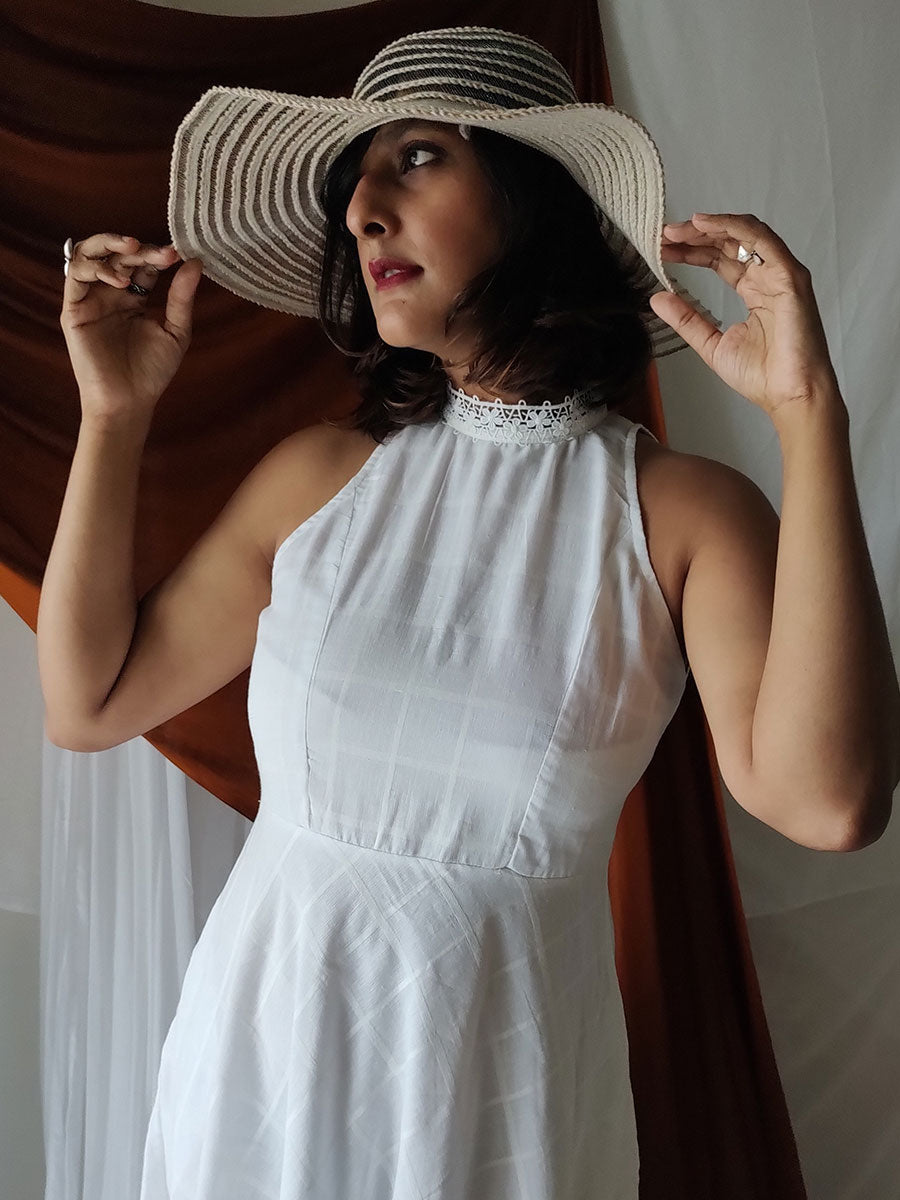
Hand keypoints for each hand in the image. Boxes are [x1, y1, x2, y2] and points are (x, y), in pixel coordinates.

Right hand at [60, 233, 202, 418]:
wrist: (128, 401)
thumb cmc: (151, 372)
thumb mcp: (175, 332)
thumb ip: (182, 298)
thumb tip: (195, 263)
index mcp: (135, 297)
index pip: (142, 263)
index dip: (157, 255)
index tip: (177, 255)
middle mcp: (111, 294)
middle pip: (118, 254)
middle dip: (139, 248)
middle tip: (162, 253)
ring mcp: (91, 299)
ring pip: (89, 255)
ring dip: (110, 244)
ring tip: (133, 248)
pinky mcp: (74, 310)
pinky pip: (75, 277)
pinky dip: (95, 269)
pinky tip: (119, 280)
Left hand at [650, 213, 840, 417]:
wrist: (791, 395)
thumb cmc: (763, 376)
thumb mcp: (711, 343)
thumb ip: (686, 319)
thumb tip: (656, 298)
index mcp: (754, 291)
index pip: (719, 259)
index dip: (692, 250)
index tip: (663, 249)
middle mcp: (767, 277)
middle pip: (729, 243)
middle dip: (695, 235)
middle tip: (664, 235)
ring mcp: (780, 274)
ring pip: (745, 234)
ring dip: (710, 227)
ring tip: (679, 228)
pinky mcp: (789, 276)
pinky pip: (761, 240)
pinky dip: (732, 227)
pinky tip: (705, 223)